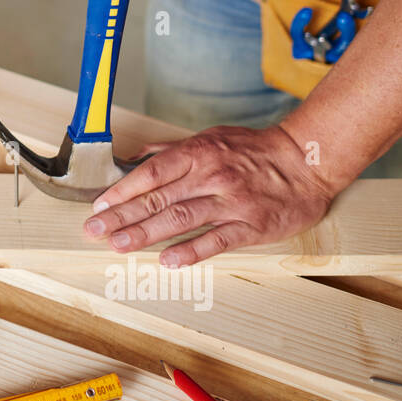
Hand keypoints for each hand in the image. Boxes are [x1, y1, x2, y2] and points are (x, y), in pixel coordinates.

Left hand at [82, 125, 338, 266]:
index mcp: (198, 153)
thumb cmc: (253, 150)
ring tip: (119, 245)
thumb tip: (131, 158)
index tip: (99, 206)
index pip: (151, 173)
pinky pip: (218, 240)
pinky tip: (168, 261)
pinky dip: (191, 251)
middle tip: (94, 230)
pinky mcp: (252, 225)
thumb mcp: (210, 139)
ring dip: (146, 234)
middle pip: (159, 198)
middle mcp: (211, 176)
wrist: (307, 160)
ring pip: (182, 218)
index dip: (122, 190)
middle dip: (122, 216)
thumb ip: (170, 151)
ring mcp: (232, 201)